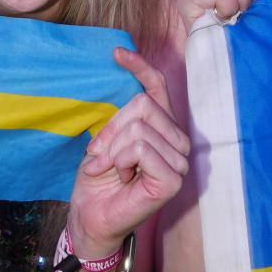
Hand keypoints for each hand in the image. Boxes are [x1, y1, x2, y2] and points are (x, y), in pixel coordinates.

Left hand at [66, 49, 190, 259]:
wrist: (92, 218)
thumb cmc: (99, 181)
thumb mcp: (105, 139)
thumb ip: (121, 115)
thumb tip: (121, 74)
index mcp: (162, 128)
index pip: (158, 88)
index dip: (140, 67)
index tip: (117, 53)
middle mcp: (177, 141)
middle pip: (144, 104)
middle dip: (113, 128)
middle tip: (100, 155)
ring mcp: (179, 161)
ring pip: (140, 127)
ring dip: (114, 149)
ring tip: (110, 169)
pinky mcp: (172, 178)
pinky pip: (141, 147)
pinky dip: (121, 159)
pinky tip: (121, 176)